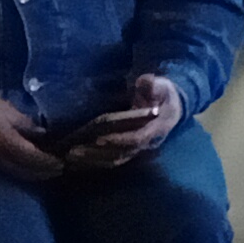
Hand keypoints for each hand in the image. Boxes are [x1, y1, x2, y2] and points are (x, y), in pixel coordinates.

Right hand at [0, 90, 62, 180]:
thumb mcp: (2, 109)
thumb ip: (24, 123)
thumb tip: (42, 134)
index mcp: (5, 142)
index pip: (34, 159)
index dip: (50, 163)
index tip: (62, 162)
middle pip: (27, 172)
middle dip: (45, 173)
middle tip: (59, 169)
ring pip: (16, 175)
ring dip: (33, 174)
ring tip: (46, 169)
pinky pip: (5, 172)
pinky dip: (19, 172)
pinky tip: (25, 166)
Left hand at [60, 74, 182, 169]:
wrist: (172, 107)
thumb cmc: (163, 94)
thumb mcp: (161, 86)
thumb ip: (153, 85)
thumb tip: (147, 81)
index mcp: (157, 128)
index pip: (137, 138)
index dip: (119, 140)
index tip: (99, 139)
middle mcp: (148, 143)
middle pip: (122, 153)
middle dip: (97, 154)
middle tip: (74, 151)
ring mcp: (138, 149)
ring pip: (115, 159)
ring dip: (93, 160)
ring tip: (71, 156)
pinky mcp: (129, 151)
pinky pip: (112, 160)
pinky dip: (95, 161)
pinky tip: (78, 160)